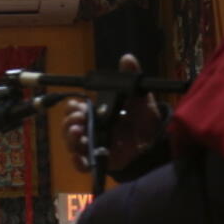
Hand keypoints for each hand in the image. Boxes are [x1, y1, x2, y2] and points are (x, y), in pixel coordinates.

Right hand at [61, 54, 162, 172]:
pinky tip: (79, 157)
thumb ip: (132, 78)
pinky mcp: (97, 161)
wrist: (155, 143)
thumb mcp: (139, 98)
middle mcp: (90, 129)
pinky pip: (82, 165)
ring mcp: (92, 146)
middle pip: (68, 126)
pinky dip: (77, 162)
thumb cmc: (143, 120)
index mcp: (96, 113)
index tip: (78, 105)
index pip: (75, 109)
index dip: (72, 107)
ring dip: (71, 138)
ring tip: (77, 133)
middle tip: (79, 119)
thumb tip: (127, 58)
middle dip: (69, 121)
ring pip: (72, 144)